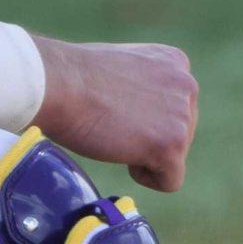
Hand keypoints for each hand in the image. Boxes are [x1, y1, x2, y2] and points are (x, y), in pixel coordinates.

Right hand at [30, 36, 198, 192]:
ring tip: (112, 131)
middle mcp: (187, 86)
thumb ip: (146, 84)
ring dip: (142, 153)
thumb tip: (146, 108)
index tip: (114, 107)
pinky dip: (144, 176)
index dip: (143, 116)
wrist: (55, 84)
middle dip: (146, 136)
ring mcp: (182, 116)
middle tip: (111, 122)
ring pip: (174, 157)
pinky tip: (120, 152)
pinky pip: (170, 181)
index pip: (175, 106)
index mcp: (175, 62)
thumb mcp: (123, 65)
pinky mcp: (172, 145)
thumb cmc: (73, 76)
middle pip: (180, 133)